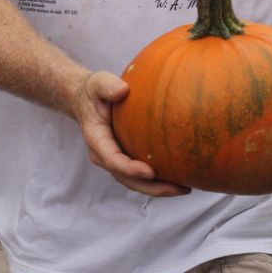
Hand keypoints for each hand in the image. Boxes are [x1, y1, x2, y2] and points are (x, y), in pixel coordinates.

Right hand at [74, 71, 189, 196]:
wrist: (87, 100)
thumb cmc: (94, 92)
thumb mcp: (98, 84)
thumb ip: (108, 86)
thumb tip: (123, 90)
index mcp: (97, 140)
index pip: (113, 160)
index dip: (130, 169)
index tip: (150, 172)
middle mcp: (104, 155)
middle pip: (127, 179)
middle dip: (151, 187)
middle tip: (177, 189)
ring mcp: (115, 159)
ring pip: (135, 182)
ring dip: (158, 188)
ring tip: (184, 188)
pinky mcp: (125, 159)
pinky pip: (140, 175)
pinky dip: (158, 180)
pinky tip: (179, 177)